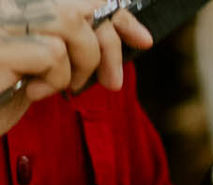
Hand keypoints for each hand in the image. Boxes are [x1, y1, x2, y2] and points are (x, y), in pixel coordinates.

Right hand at [0, 0, 151, 133]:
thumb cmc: (3, 90)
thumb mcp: (50, 63)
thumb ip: (82, 42)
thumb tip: (138, 35)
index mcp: (20, 5)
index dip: (116, 15)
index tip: (142, 40)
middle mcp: (7, 5)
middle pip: (80, 5)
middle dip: (107, 45)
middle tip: (110, 82)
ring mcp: (0, 21)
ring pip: (70, 23)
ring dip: (81, 63)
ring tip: (62, 86)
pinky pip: (52, 53)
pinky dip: (55, 79)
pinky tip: (34, 92)